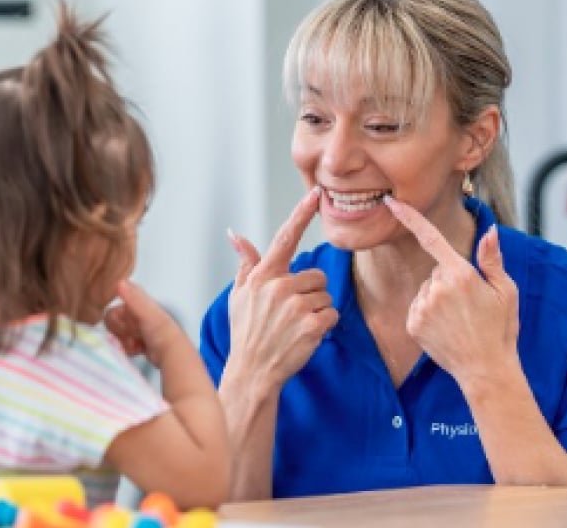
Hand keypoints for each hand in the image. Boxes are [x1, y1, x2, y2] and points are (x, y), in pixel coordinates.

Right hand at [112, 280, 184, 364]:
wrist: (172, 355)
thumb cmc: (162, 332)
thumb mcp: (147, 313)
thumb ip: (133, 298)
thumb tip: (120, 281)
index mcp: (137, 302)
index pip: (113, 308)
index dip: (116, 318)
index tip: (126, 322)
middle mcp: (135, 314)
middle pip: (112, 323)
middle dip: (121, 331)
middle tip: (135, 335)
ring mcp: (136, 329)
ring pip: (116, 335)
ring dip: (125, 341)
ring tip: (138, 344)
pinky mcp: (137, 343)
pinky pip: (122, 346)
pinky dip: (128, 350)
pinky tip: (139, 349)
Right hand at [225, 188, 338, 390]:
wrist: (252, 371)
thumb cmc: (246, 332)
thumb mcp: (240, 295)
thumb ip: (246, 263)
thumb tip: (235, 235)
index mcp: (263, 276)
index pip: (284, 238)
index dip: (300, 214)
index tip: (316, 194)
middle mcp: (279, 287)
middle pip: (316, 275)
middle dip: (310, 292)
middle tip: (290, 313)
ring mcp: (296, 306)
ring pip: (325, 295)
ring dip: (317, 310)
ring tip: (295, 326)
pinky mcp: (312, 325)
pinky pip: (332, 314)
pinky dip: (324, 326)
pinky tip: (304, 336)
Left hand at [384, 196, 519, 390]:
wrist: (486, 370)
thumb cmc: (500, 330)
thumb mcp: (506, 291)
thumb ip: (492, 259)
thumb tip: (489, 231)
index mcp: (461, 274)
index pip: (431, 237)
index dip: (409, 217)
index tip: (391, 202)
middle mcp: (437, 288)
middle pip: (437, 272)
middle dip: (450, 282)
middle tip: (471, 306)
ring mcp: (423, 307)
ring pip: (427, 290)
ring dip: (439, 299)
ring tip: (460, 321)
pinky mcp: (413, 324)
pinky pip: (418, 308)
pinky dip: (428, 315)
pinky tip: (446, 329)